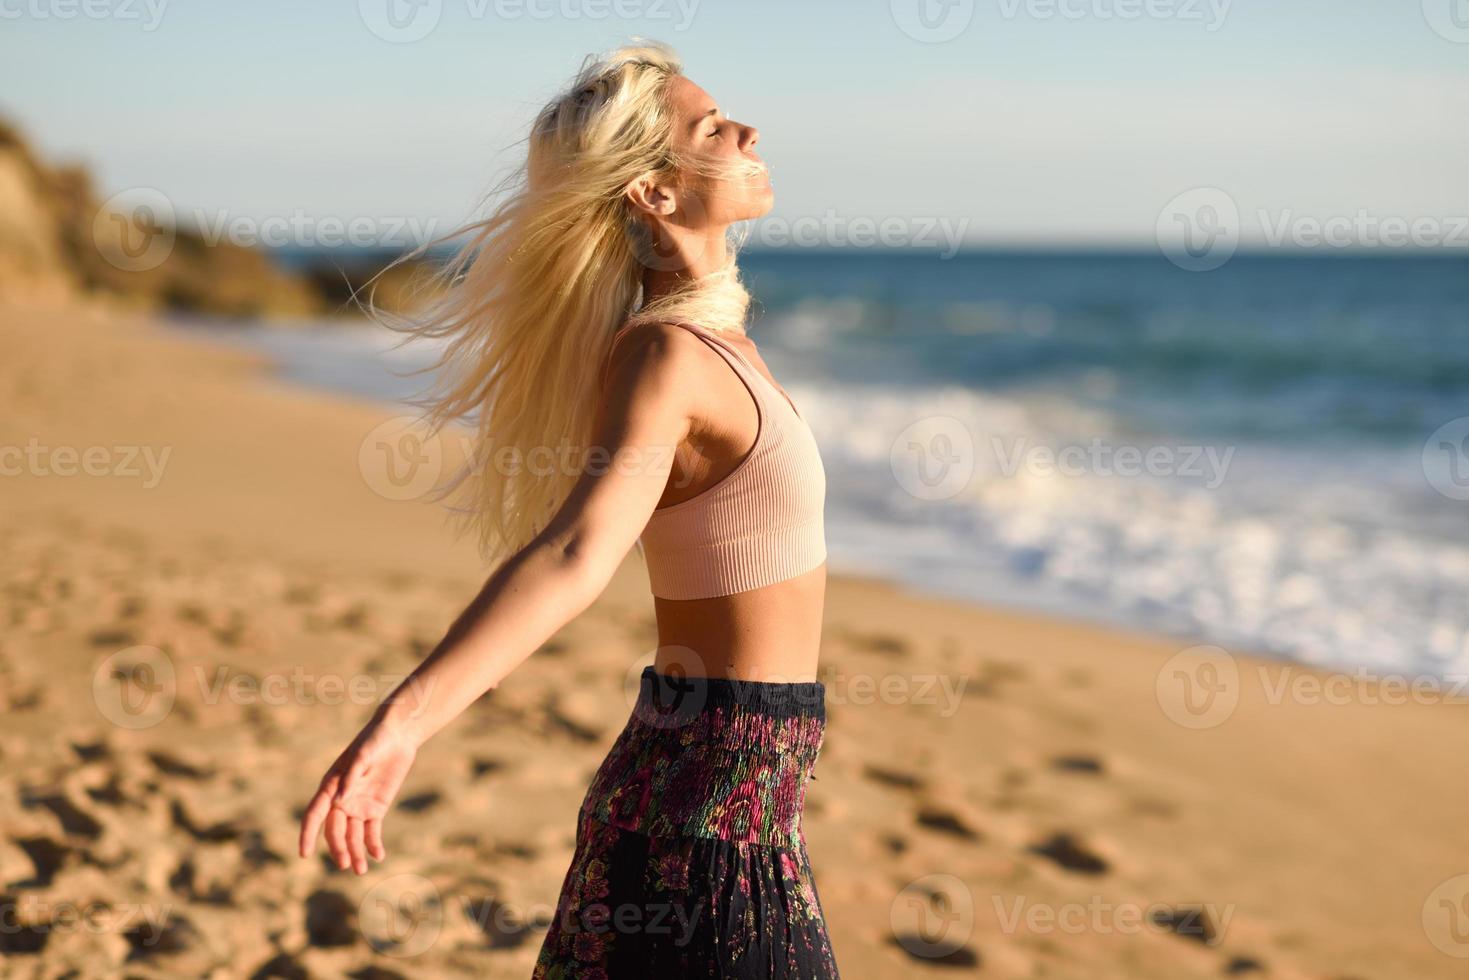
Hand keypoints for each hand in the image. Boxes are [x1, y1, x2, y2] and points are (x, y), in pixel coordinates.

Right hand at [298, 717, 418, 873]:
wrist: (397, 735)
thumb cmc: (375, 740)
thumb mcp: (363, 755)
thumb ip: (351, 776)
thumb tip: (339, 801)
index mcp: (330, 786)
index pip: (314, 814)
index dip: (307, 834)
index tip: (304, 854)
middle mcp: (341, 800)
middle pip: (335, 830)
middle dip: (339, 848)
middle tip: (345, 865)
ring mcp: (358, 806)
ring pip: (352, 835)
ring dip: (355, 852)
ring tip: (361, 870)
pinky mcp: (376, 808)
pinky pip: (372, 831)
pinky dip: (373, 844)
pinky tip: (378, 856)